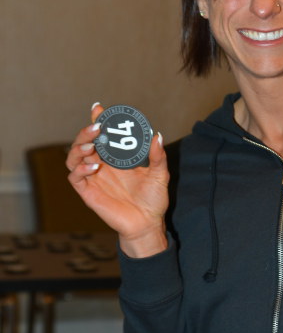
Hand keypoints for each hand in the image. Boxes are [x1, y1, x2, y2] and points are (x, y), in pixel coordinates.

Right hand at [66, 103, 169, 256]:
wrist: (147, 224)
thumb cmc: (153, 199)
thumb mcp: (160, 175)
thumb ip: (158, 157)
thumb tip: (157, 135)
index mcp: (116, 157)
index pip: (102, 135)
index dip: (97, 120)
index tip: (98, 108)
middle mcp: (101, 164)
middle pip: (83, 142)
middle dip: (86, 132)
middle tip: (96, 127)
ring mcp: (92, 177)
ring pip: (73, 157)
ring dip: (79, 148)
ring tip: (91, 146)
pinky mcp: (87, 192)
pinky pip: (75, 177)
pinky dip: (80, 169)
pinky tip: (93, 166)